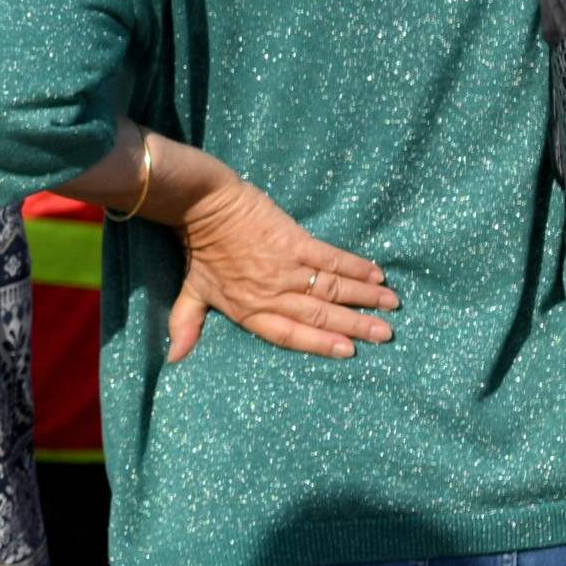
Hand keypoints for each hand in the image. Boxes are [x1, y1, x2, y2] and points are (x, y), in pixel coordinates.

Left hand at [131, 137, 395, 365]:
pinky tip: (377, 274)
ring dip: (364, 297)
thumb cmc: (197, 251)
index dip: (320, 343)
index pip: (290, 333)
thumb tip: (173, 359)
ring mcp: (286, 267)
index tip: (350, 351)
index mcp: (248, 310)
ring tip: (391, 305)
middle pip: (320, 314)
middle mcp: (271, 293)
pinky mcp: (295, 241)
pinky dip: (355, 267)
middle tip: (385, 334)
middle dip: (356, 325)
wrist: (201, 206)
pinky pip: (331, 258)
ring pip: (331, 288)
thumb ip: (186, 325)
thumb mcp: (191, 292)